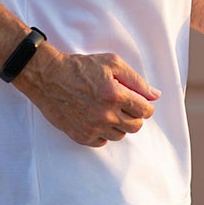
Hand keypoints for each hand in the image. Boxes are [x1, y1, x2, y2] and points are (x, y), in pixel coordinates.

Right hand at [14, 47, 158, 146]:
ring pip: (121, 135)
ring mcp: (93, 128)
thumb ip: (136, 80)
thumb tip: (155, 95)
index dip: (145, 105)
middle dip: (134, 115)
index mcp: (116, 95)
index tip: (139, 101)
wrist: (49, 78)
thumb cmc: (80, 67)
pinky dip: (104, 132)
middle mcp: (106, 115)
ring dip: (119, 124)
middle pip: (135, 126)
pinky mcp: (81, 136)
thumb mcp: (112, 63)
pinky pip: (103, 141)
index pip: (145, 111)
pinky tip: (97, 118)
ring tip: (108, 110)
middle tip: (124, 104)